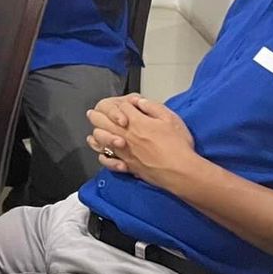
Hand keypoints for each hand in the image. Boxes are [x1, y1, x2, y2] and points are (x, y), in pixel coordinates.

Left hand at [86, 94, 201, 192]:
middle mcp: (126, 135)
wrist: (179, 171)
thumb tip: (139, 102)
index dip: (121, 104)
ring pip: (100, 139)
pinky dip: (102, 155)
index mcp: (136, 122)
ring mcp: (123, 151)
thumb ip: (153, 107)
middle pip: (103, 120)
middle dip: (98, 114)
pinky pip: (107, 159)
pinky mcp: (126, 165)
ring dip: (96, 132)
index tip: (124, 106)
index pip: (120, 107)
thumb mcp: (170, 118)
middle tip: (93, 113)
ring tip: (95, 130)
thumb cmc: (177, 145)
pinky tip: (103, 153)